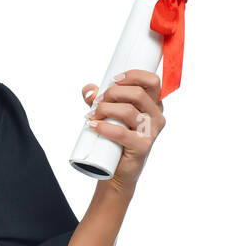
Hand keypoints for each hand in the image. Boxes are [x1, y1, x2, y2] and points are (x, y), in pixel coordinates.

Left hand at [82, 68, 165, 197]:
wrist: (117, 170)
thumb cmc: (115, 138)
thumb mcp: (108, 114)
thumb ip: (98, 98)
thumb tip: (89, 89)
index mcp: (153, 104)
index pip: (152, 81)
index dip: (133, 75)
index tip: (113, 79)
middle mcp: (157, 116)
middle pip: (138, 94)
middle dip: (113, 93)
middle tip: (97, 101)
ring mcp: (151, 132)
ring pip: (128, 111)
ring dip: (105, 109)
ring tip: (91, 115)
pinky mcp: (143, 146)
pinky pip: (122, 133)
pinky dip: (103, 127)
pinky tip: (92, 126)